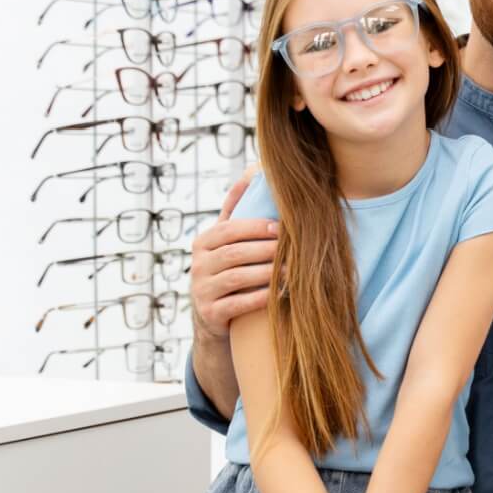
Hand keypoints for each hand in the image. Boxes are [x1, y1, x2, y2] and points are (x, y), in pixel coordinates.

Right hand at [191, 166, 277, 339]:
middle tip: (294, 249)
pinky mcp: (210, 314)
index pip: (228, 230)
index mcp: (203, 243)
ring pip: (237, 278)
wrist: (212, 318)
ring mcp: (201, 290)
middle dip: (266, 250)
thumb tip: (251, 174)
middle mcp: (198, 265)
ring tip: (293, 271)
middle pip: (235, 253)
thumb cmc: (227, 271)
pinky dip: (260, 298)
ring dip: (268, 273)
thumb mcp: (224, 242)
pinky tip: (279, 294)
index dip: (255, 227)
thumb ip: (234, 211)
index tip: (280, 228)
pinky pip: (238, 304)